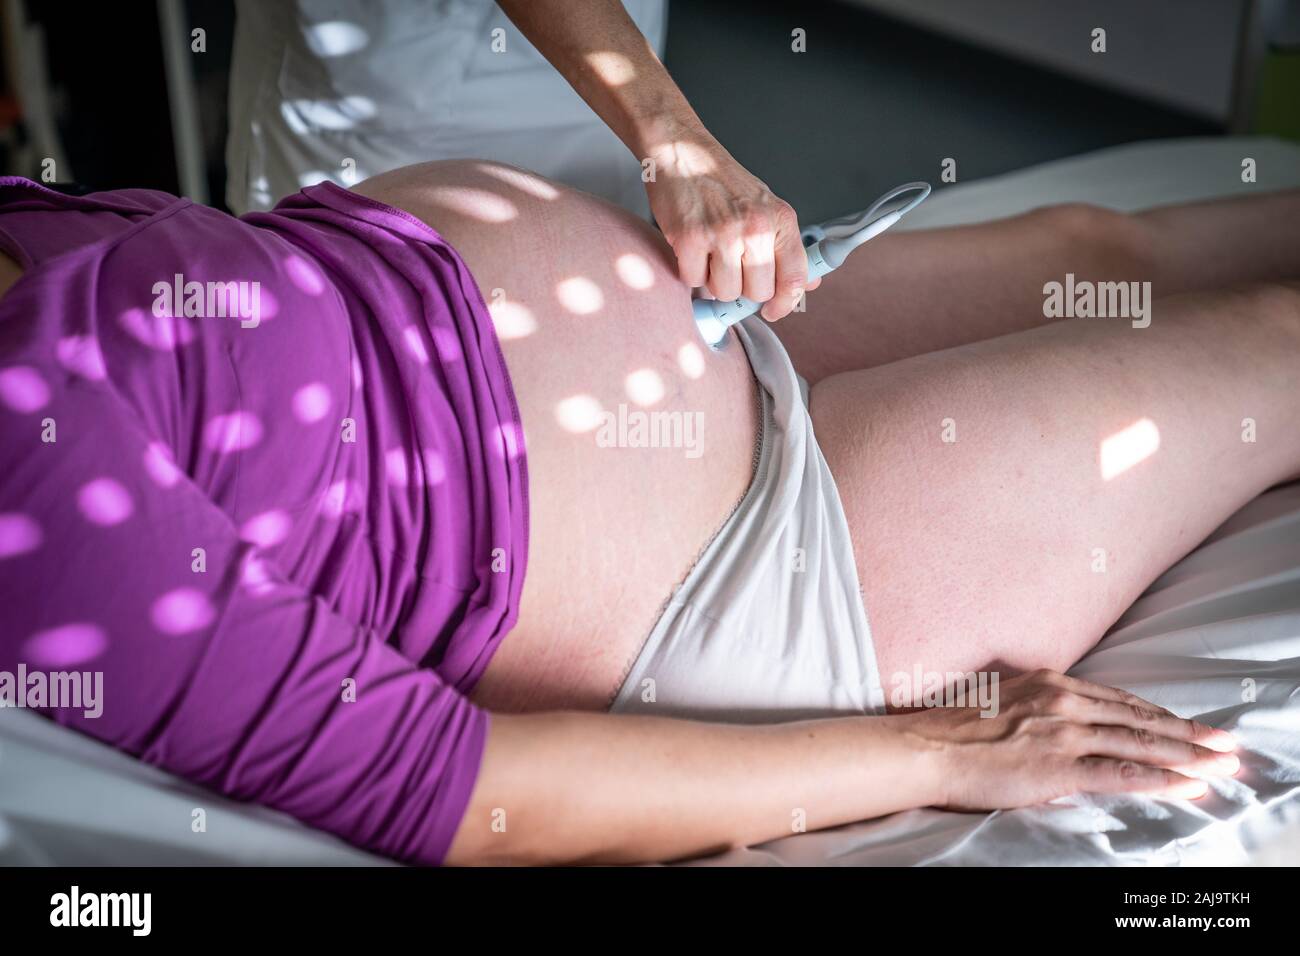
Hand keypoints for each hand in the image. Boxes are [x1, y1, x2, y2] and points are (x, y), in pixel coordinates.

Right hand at [644, 137, 818, 320]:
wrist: (683, 154)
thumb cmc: (723, 183)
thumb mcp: (767, 208)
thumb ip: (787, 247)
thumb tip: (809, 283)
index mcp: (781, 220)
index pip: (795, 278)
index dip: (784, 303)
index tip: (773, 311)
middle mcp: (756, 227)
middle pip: (757, 292)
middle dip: (742, 288)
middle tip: (731, 268)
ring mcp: (723, 234)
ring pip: (725, 291)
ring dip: (714, 281)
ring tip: (710, 255)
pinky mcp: (690, 238)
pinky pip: (693, 280)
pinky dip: (690, 270)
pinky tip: (692, 249)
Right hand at [898, 669, 1239, 810]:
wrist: (925, 745)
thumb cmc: (953, 726)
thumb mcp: (1003, 698)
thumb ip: (1038, 704)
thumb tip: (1059, 719)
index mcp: (1051, 682)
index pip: (1119, 700)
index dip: (1158, 714)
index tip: (1187, 723)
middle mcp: (1064, 700)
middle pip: (1139, 718)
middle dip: (1187, 732)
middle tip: (1224, 743)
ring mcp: (1064, 732)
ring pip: (1140, 744)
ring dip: (1186, 755)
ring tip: (1219, 764)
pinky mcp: (1059, 764)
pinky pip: (1120, 774)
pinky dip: (1159, 779)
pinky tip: (1185, 784)